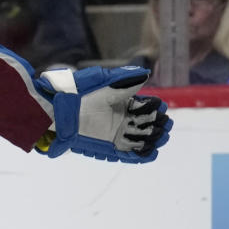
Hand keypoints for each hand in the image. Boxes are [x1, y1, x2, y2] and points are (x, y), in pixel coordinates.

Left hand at [35, 66, 171, 163]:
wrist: (63, 112)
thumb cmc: (82, 95)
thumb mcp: (106, 87)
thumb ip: (125, 82)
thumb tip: (145, 74)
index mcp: (123, 104)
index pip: (145, 107)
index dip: (154, 109)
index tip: (162, 108)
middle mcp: (121, 119)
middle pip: (145, 124)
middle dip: (157, 125)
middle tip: (165, 125)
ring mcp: (116, 133)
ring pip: (139, 138)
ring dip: (152, 139)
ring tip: (162, 138)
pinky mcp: (109, 146)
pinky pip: (128, 152)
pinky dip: (139, 154)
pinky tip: (151, 153)